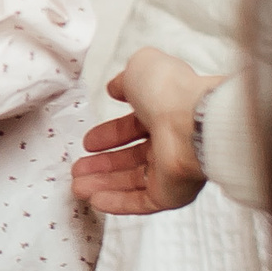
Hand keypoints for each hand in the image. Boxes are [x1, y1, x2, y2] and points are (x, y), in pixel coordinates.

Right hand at [71, 48, 222, 214]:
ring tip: (77, 186)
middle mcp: (171, 142)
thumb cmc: (172, 92)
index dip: (110, 135)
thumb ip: (125, 78)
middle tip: (79, 168)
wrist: (194, 123)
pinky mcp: (170, 194)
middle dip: (102, 164)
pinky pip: (140, 202)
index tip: (89, 141)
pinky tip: (95, 200)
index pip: (135, 128)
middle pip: (131, 158)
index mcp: (167, 112)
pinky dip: (116, 202)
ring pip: (132, 182)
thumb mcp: (142, 67)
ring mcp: (172, 170)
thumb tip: (116, 86)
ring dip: (103, 184)